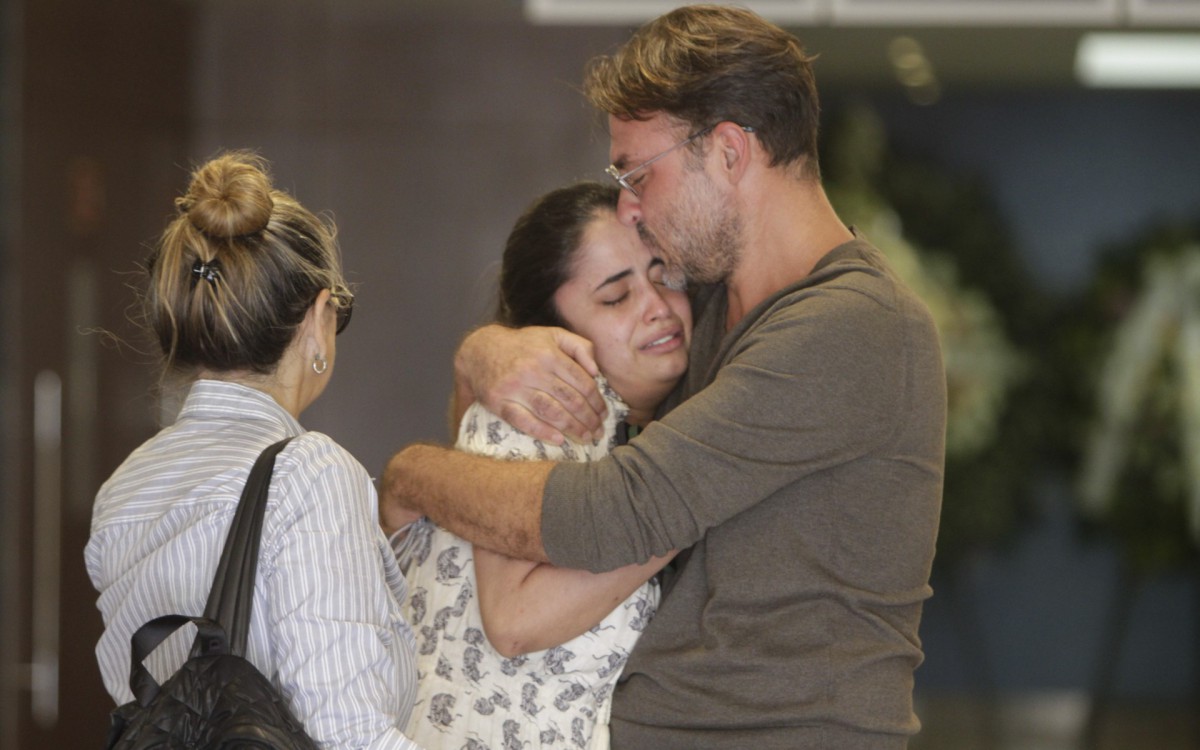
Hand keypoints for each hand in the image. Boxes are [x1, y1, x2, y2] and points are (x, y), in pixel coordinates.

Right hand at [454, 324, 605, 443]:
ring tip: (585, 438)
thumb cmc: (524, 345)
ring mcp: (514, 387)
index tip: (603, 414)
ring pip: (550, 411)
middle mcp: (533, 370)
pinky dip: (542, 432)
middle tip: (598, 431)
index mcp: (549, 354)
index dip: (596, 401)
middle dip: (588, 419)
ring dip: (572, 428)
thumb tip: (596, 371)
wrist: (481, 349)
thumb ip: (580, 347)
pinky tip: (559, 439)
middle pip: (569, 399)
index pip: (582, 382)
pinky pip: (523, 420)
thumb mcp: (553, 335)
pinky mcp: (498, 401)